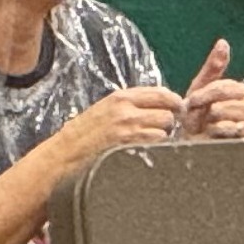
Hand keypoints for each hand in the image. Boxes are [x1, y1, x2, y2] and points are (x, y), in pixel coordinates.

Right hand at [51, 85, 184, 167]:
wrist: (65, 151)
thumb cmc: (86, 133)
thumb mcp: (106, 109)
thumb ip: (131, 105)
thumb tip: (161, 104)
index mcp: (121, 96)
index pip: (161, 92)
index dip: (174, 101)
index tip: (178, 109)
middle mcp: (125, 106)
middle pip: (168, 108)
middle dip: (171, 119)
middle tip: (167, 128)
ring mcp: (127, 124)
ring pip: (165, 124)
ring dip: (166, 133)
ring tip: (154, 139)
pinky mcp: (127, 141)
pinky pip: (157, 139)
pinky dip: (159, 144)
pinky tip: (150, 148)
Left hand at [178, 40, 243, 140]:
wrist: (189, 140)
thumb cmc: (195, 115)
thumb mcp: (200, 87)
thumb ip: (214, 66)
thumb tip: (223, 42)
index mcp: (238, 90)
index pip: (231, 86)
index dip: (210, 92)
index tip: (193, 99)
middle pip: (241, 99)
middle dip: (214, 106)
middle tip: (199, 113)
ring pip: (243, 114)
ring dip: (219, 117)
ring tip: (206, 122)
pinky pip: (241, 129)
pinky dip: (223, 129)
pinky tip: (211, 130)